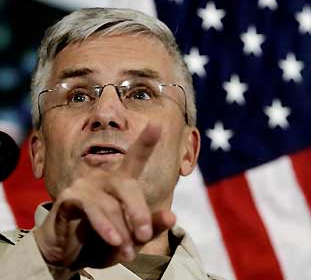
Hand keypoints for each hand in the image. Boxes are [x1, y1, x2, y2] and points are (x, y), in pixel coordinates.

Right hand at [33, 123, 175, 268]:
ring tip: (127, 253)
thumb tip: (172, 216)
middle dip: (138, 212)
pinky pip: (91, 208)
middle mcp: (104, 177)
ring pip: (110, 203)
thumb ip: (150, 227)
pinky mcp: (69, 197)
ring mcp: (85, 185)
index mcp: (121, 182)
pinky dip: (104, 226)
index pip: (135, 158)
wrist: (68, 255)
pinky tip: (112, 240)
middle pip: (127, 186)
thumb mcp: (131, 238)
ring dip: (120, 230)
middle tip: (144, 235)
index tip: (157, 125)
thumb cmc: (102, 240)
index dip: (145, 141)